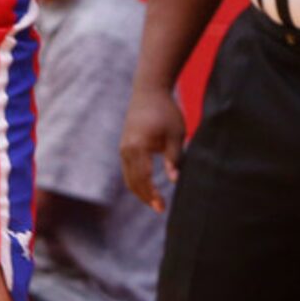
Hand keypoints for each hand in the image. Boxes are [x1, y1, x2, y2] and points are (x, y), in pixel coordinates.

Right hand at [119, 81, 184, 212]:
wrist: (149, 91)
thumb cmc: (166, 112)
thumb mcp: (176, 135)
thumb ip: (174, 158)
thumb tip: (174, 181)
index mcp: (138, 147)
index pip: (143, 178)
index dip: (152, 195)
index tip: (162, 207)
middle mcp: (126, 149)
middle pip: (133, 181)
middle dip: (145, 197)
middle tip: (160, 209)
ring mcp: (123, 147)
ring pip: (128, 177)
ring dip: (140, 191)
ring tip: (155, 201)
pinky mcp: (124, 146)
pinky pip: (127, 169)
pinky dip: (136, 181)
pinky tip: (148, 187)